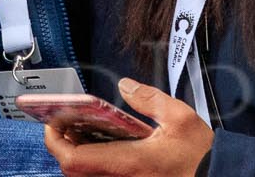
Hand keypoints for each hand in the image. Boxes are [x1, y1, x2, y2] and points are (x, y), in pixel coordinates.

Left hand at [43, 77, 212, 175]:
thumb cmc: (201, 158)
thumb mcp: (180, 118)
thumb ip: (149, 99)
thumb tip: (126, 86)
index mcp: (128, 163)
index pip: (73, 160)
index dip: (55, 140)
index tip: (53, 120)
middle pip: (73, 170)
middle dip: (63, 145)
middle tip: (66, 121)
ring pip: (85, 176)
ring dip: (78, 155)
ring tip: (83, 131)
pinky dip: (94, 162)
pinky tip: (104, 145)